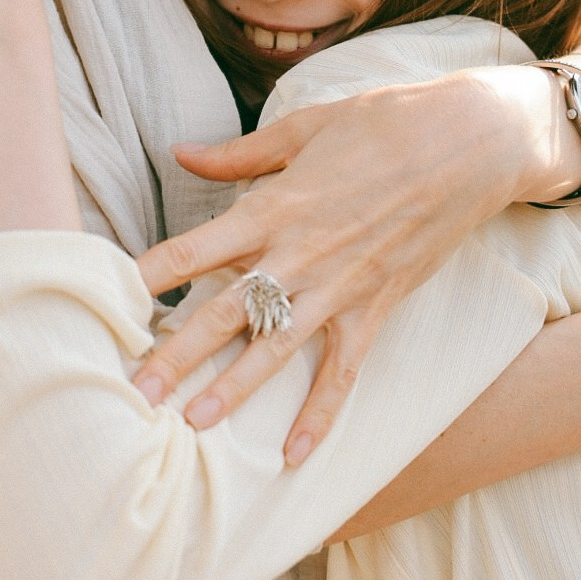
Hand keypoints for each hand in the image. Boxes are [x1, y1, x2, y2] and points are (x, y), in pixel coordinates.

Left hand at [134, 69, 544, 465]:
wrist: (469, 143)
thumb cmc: (384, 123)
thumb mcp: (305, 127)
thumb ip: (239, 155)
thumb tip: (180, 152)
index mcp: (276, 204)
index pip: (198, 247)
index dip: (152, 274)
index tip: (111, 298)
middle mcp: (301, 253)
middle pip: (226, 311)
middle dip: (177, 352)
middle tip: (133, 390)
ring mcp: (340, 287)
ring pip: (276, 349)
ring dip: (234, 390)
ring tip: (191, 424)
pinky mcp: (376, 308)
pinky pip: (342, 372)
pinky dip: (320, 415)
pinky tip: (292, 456)